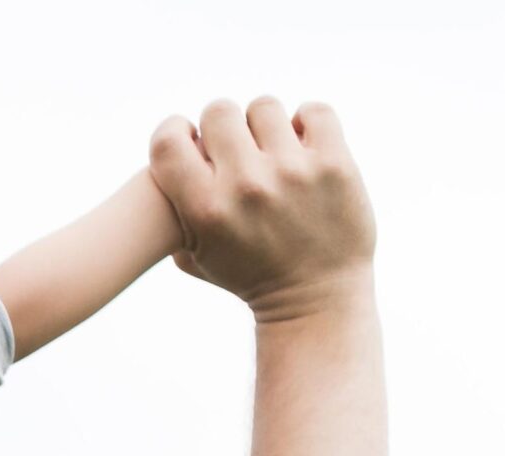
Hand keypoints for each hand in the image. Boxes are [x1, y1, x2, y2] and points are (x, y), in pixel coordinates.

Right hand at [149, 98, 375, 321]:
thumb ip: (175, 205)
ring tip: (271, 147)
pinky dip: (306, 122)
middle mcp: (246, 186)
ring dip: (264, 124)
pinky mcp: (335, 165)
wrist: (314, 299)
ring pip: (264, 106)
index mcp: (204, 208)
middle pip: (218, 112)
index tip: (190, 141)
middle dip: (222, 126)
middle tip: (234, 146)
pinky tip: (301, 144)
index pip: (168, 140)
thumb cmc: (247, 275)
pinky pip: (314, 111)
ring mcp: (293, 172)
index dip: (175, 131)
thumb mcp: (193, 253)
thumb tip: (169, 154)